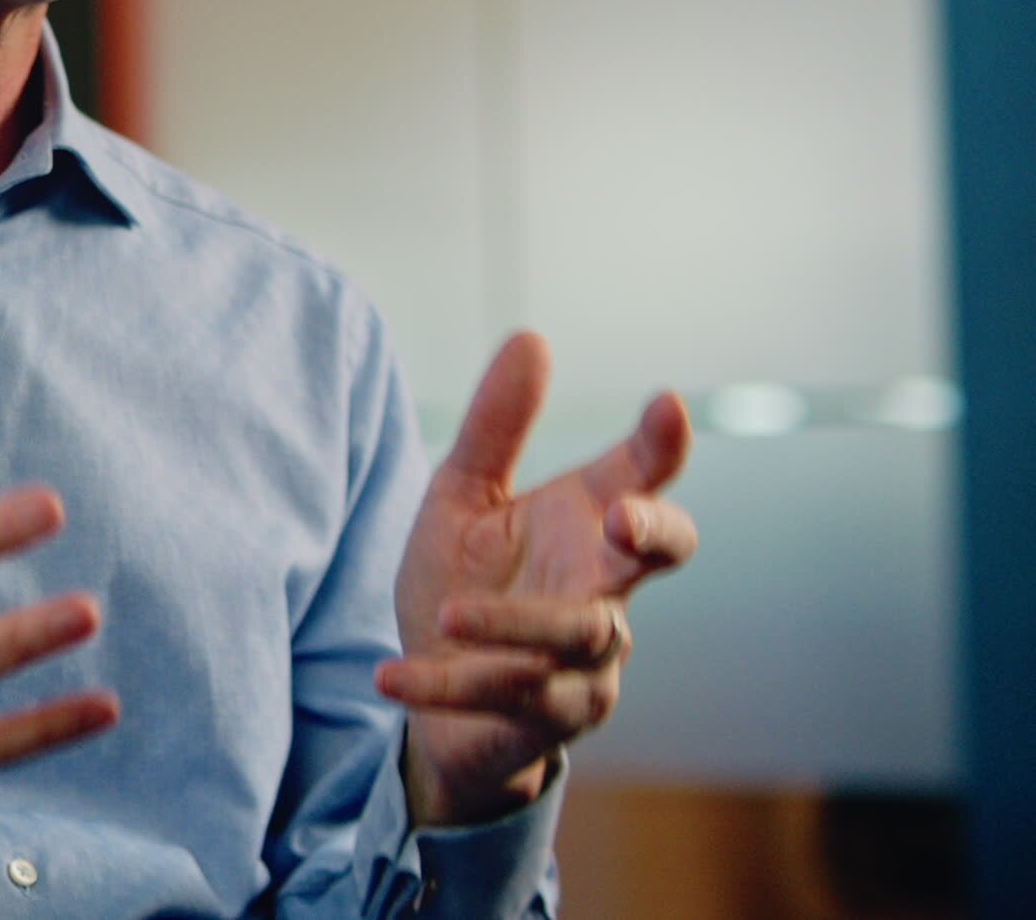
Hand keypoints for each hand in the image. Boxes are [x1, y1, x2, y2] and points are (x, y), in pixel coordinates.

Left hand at [378, 331, 698, 824]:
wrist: (435, 693)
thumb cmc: (467, 583)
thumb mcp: (463, 498)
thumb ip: (495, 427)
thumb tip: (532, 336)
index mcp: (586, 524)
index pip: (643, 479)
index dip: (661, 446)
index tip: (665, 404)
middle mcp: (604, 587)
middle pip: (660, 555)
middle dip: (654, 532)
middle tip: (624, 515)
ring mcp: (590, 657)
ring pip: (579, 634)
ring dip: (516, 623)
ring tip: (451, 614)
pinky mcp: (553, 716)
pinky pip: (509, 698)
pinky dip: (445, 686)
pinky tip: (388, 678)